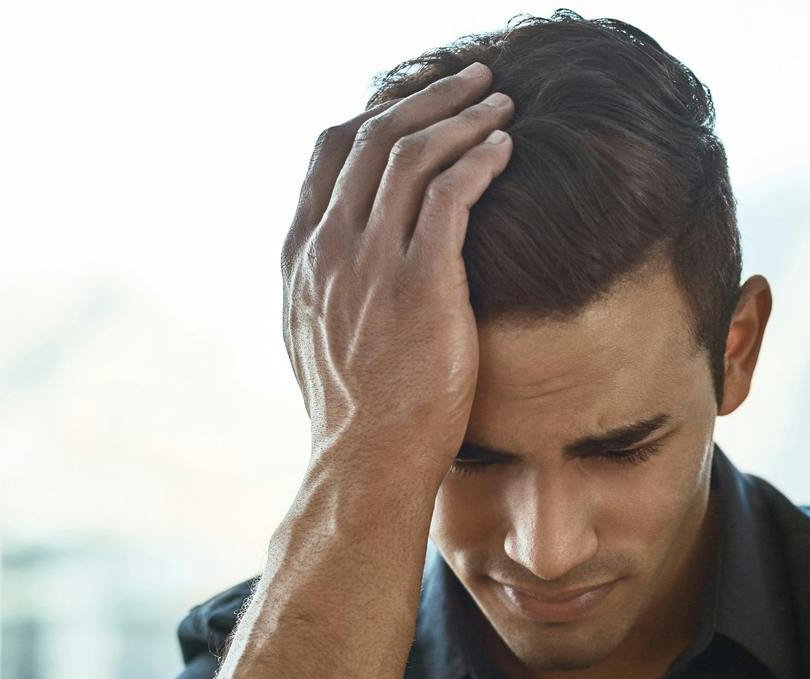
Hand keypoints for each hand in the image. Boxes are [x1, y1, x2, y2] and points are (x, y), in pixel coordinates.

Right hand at [281, 62, 515, 486]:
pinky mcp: (419, 284)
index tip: (419, 104)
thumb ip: (328, 292)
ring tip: (500, 105)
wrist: (365, 467)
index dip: (377, 115)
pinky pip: (451, 194)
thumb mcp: (318, 343)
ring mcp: (370, 265)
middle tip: (470, 80)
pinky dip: (481, 159)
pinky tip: (507, 150)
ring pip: (411, 155)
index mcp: (301, 259)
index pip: (329, 154)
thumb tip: (344, 271)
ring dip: (461, 118)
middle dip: (427, 98)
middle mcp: (328, 249)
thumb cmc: (357, 420)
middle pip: (372, 138)